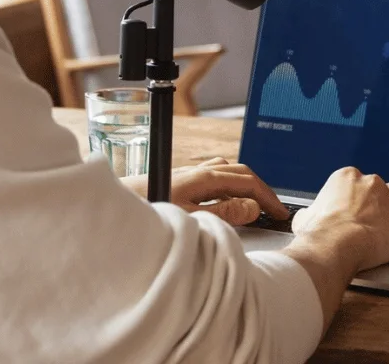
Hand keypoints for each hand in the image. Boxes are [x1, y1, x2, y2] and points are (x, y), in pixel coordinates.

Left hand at [120, 158, 288, 225]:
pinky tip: (222, 200)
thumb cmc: (144, 210)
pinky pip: (212, 177)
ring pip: (226, 172)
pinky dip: (227, 185)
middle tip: (273, 209)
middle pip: (240, 172)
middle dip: (261, 189)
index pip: (248, 181)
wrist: (108, 207)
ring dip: (244, 185)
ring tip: (253, 204)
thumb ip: (223, 213)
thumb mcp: (190, 218)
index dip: (268, 197)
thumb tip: (252, 207)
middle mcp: (197, 171)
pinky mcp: (176, 181)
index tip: (280, 213)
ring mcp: (187, 174)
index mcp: (204, 177)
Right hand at [291, 166, 388, 273]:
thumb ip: (310, 213)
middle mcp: (371, 183)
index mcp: (346, 178)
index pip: (354, 182)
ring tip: (387, 224)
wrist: (336, 247)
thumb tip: (306, 217)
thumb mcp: (304, 219)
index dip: (353, 199)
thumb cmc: (320, 234)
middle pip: (377, 188)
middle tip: (365, 221)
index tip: (350, 211)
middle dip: (373, 202)